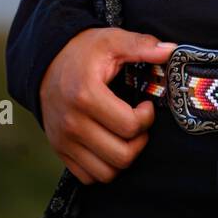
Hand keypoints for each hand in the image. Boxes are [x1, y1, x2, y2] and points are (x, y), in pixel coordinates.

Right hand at [39, 28, 177, 184]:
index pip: (129, 126)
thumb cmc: (84, 51)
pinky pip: (88, 177)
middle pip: (121, 156)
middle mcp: (72, 123)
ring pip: (106, 173)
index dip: (147, 117)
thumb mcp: (112, 40)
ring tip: (125, 135)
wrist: (46, 62)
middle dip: (139, 141)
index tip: (145, 105)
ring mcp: (63, 140)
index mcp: (86, 96)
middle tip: (138, 123)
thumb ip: (142, 46)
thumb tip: (171, 50)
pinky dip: (104, 167)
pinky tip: (109, 143)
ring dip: (123, 157)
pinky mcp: (59, 150)